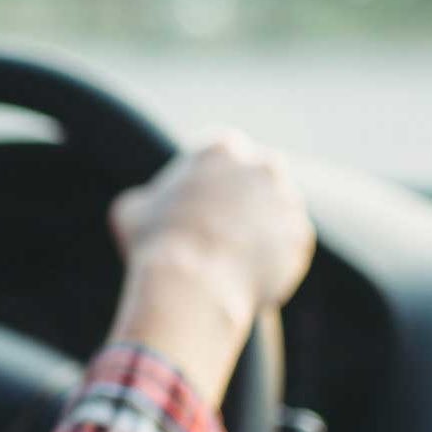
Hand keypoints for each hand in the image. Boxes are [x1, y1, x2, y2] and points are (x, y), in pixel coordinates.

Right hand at [106, 133, 315, 406]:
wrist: (193, 283)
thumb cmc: (156, 243)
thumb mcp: (131, 211)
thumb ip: (147, 201)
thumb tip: (144, 209)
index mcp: (221, 148)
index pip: (222, 157)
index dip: (209, 183)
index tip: (201, 205)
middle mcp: (262, 165)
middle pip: (255, 180)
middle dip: (243, 200)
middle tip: (222, 229)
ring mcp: (286, 199)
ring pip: (274, 212)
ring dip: (261, 229)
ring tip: (233, 259)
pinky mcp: (300, 235)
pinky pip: (287, 245)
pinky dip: (272, 258)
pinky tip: (247, 275)